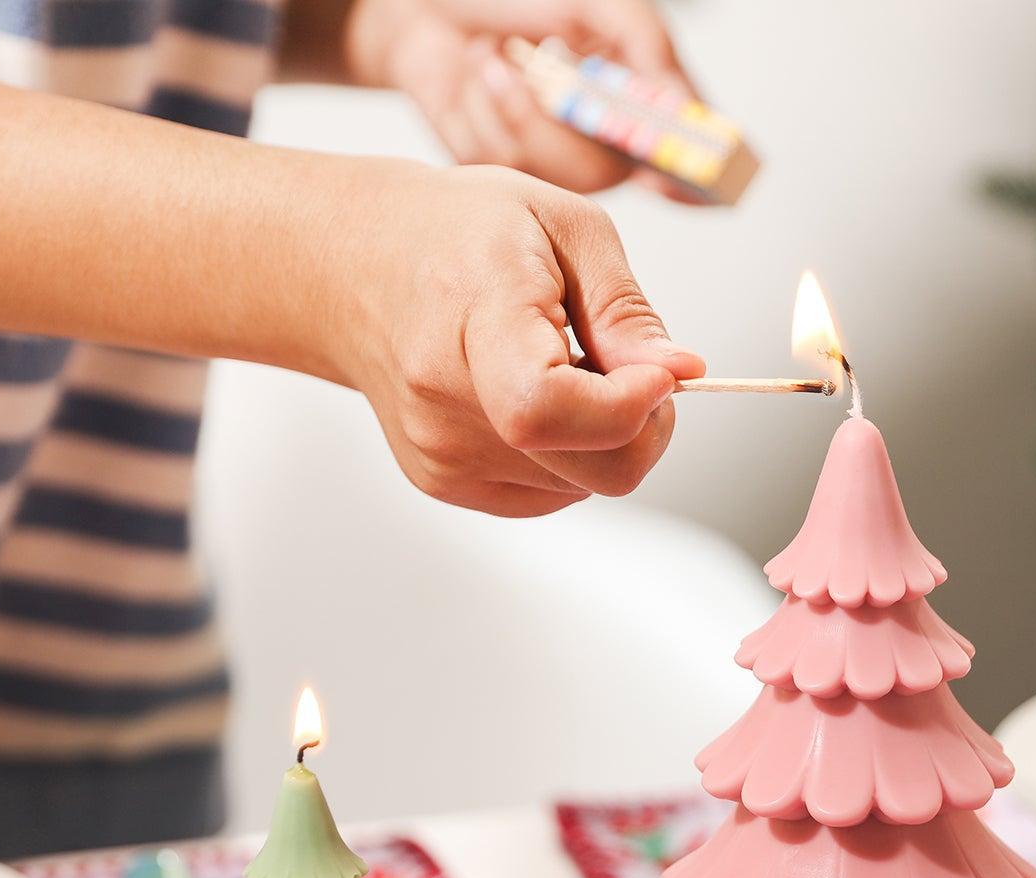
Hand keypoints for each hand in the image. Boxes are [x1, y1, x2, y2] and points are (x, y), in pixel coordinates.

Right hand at [329, 160, 703, 515]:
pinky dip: (570, 454)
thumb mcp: (562, 226)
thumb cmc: (457, 233)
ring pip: (585, 486)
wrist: (354, 267)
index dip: (629, 407)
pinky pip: (553, 492)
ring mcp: (441, 454)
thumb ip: (625, 309)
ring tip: (565, 367)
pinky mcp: (446, 483)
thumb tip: (681, 373)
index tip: (660, 372)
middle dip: (646, 428)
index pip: (550, 410)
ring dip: (604, 436)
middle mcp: (445, 402)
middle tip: (634, 370)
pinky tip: (536, 396)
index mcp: (474, 318)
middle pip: (596, 471)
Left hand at [346, 0, 696, 195]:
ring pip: (551, 176)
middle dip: (566, 127)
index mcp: (633, 102)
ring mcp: (546, 160)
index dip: (685, 182)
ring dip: (517, 109)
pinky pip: (501, 166)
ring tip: (494, 58)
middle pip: (606, 177)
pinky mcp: (498, 169)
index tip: (665, 173)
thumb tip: (688, 108)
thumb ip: (650, 48)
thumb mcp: (599, 4)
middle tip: (544, 72)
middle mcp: (595, 140)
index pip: (679, 163)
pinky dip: (483, 110)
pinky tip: (474, 77)